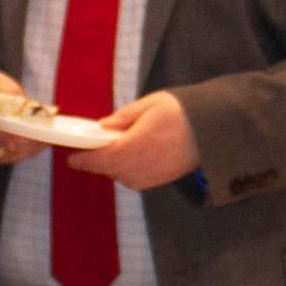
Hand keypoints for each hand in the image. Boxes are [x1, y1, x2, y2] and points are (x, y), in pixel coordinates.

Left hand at [68, 91, 199, 190]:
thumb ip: (123, 118)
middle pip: (108, 169)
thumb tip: (103, 127)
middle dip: (96, 161)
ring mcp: (151, 176)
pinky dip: (126, 170)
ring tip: (110, 150)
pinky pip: (134, 179)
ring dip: (112, 166)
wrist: (214, 130)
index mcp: (135, 145)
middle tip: (88, 150)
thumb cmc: (182, 112)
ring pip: (120, 176)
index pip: (101, 158)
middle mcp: (141, 166)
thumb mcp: (149, 104)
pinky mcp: (160, 181)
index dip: (83, 160)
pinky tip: (129, 157)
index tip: (71, 158)